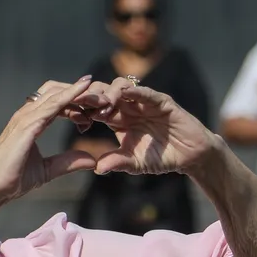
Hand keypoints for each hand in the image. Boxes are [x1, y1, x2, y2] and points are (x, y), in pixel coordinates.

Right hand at [0, 77, 100, 203]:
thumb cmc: (13, 179)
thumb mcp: (47, 170)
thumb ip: (68, 162)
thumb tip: (91, 160)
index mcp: (31, 122)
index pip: (57, 102)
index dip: (77, 103)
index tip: (97, 109)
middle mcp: (27, 114)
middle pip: (58, 91)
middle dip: (82, 93)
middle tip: (105, 101)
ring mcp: (26, 117)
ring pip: (57, 94)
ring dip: (81, 93)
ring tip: (103, 96)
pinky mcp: (28, 124)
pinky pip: (53, 104)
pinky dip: (71, 95)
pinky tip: (85, 91)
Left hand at [72, 77, 217, 174]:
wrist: (190, 156)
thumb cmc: (161, 158)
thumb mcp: (134, 163)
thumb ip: (117, 162)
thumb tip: (97, 169)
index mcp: (117, 119)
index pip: (94, 109)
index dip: (80, 110)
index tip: (66, 116)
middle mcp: (128, 106)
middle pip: (102, 93)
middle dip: (89, 97)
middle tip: (77, 105)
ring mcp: (144, 101)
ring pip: (120, 88)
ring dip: (108, 94)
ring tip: (101, 107)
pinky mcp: (161, 101)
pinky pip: (145, 92)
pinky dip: (134, 91)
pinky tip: (123, 95)